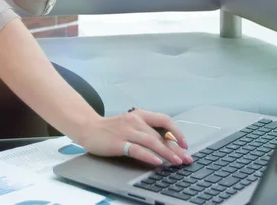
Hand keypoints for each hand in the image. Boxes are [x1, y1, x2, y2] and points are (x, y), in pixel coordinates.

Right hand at [77, 109, 193, 165]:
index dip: (177, 131)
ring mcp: (127, 131)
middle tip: (187, 158)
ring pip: (152, 141)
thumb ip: (146, 130)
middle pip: (160, 135)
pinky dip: (149, 156)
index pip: (164, 120)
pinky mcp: (119, 142)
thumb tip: (168, 142)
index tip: (185, 144)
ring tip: (177, 162)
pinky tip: (157, 162)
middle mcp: (135, 120)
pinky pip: (137, 149)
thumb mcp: (131, 124)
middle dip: (176, 148)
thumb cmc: (111, 129)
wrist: (89, 127)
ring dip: (167, 153)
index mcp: (140, 115)